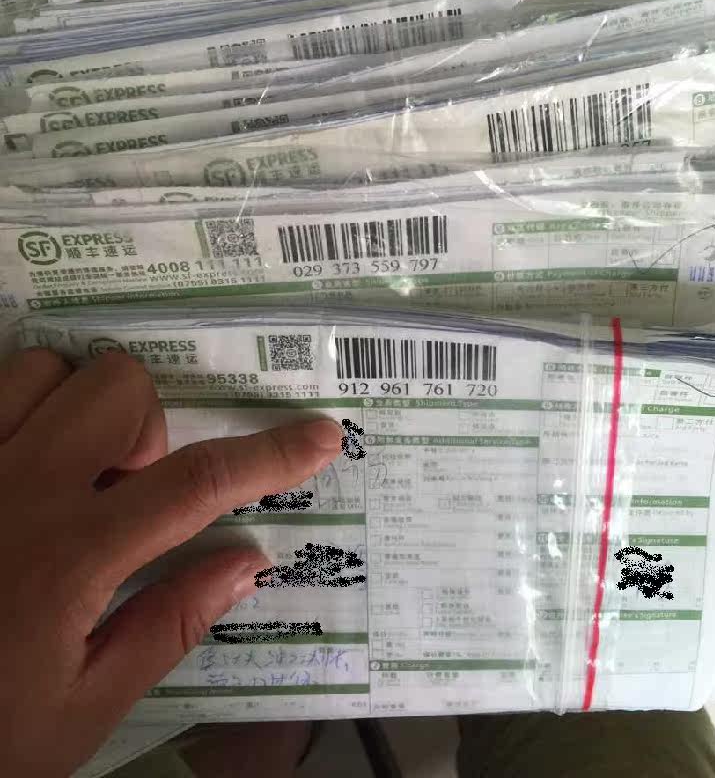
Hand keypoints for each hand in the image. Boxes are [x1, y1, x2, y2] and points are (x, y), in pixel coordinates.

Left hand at [0, 348, 340, 777]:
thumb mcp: (80, 709)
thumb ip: (167, 626)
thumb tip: (248, 561)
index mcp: (69, 557)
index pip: (195, 484)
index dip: (270, 455)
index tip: (321, 434)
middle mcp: (14, 488)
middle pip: (118, 387)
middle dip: (145, 428)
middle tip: (126, 493)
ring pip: (46, 369)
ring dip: (77, 409)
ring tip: (67, 474)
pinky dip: (17, 410)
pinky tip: (16, 470)